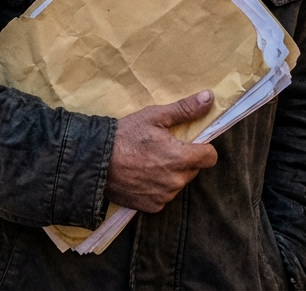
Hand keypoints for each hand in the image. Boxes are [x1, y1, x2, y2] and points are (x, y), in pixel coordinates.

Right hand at [104, 90, 218, 213]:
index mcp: (181, 157)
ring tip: (149, 162)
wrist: (95, 162)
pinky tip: (142, 176)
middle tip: (162, 150)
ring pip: (178, 183)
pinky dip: (157, 188)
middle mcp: (176, 180)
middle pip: (193, 169)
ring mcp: (164, 196)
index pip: (210, 157)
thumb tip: (209, 98)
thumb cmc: (125, 136)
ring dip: (170, 174)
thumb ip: (185, 109)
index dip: (202, 148)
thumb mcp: (154, 116)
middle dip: (183, 160)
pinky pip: (164, 196)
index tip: (189, 143)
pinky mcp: (152, 207)